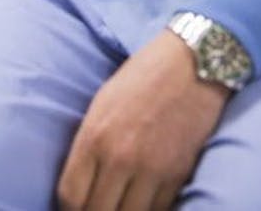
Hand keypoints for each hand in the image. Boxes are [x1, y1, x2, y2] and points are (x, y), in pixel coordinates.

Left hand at [57, 30, 229, 210]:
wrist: (191, 64)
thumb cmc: (141, 78)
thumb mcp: (101, 104)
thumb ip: (88, 145)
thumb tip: (81, 182)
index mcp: (94, 136)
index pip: (70, 197)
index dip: (69, 209)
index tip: (74, 207)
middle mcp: (120, 157)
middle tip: (97, 207)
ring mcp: (152, 169)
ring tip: (119, 205)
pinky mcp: (178, 174)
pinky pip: (158, 210)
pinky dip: (149, 210)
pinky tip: (142, 202)